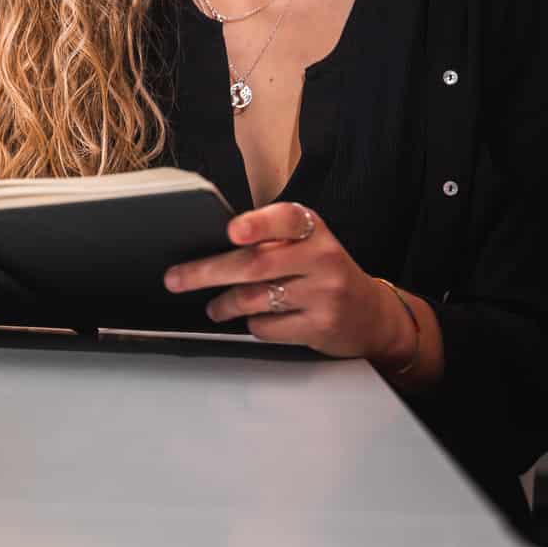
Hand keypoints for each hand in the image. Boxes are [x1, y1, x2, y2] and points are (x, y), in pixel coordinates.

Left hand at [162, 202, 413, 361]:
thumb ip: (271, 240)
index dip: (258, 224)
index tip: (232, 230)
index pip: (286, 219)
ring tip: (214, 307)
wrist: (372, 315)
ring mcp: (324, 294)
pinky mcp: (320, 327)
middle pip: (254, 264)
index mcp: (314, 230)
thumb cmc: (323, 272)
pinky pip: (268, 327)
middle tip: (175, 279)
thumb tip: (210, 246)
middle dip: (207, 272)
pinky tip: (252, 320)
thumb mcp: (308, 244)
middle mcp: (322, 258)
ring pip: (254, 299)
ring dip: (223, 304)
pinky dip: (252, 325)